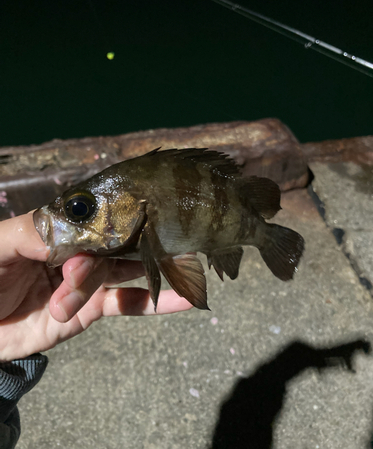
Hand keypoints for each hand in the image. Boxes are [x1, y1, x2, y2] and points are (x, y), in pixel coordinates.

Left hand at [0, 213, 191, 361]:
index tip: (110, 230)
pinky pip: (130, 304)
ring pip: (124, 269)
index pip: (91, 218)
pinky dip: (158, 303)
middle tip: (103, 264)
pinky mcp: (93, 309)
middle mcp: (79, 250)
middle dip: (120, 249)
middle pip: (113, 242)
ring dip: (149, 267)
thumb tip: (72, 228)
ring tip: (184, 260)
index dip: (103, 222)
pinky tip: (187, 299)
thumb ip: (30, 231)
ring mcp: (88, 281)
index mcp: (58, 229)